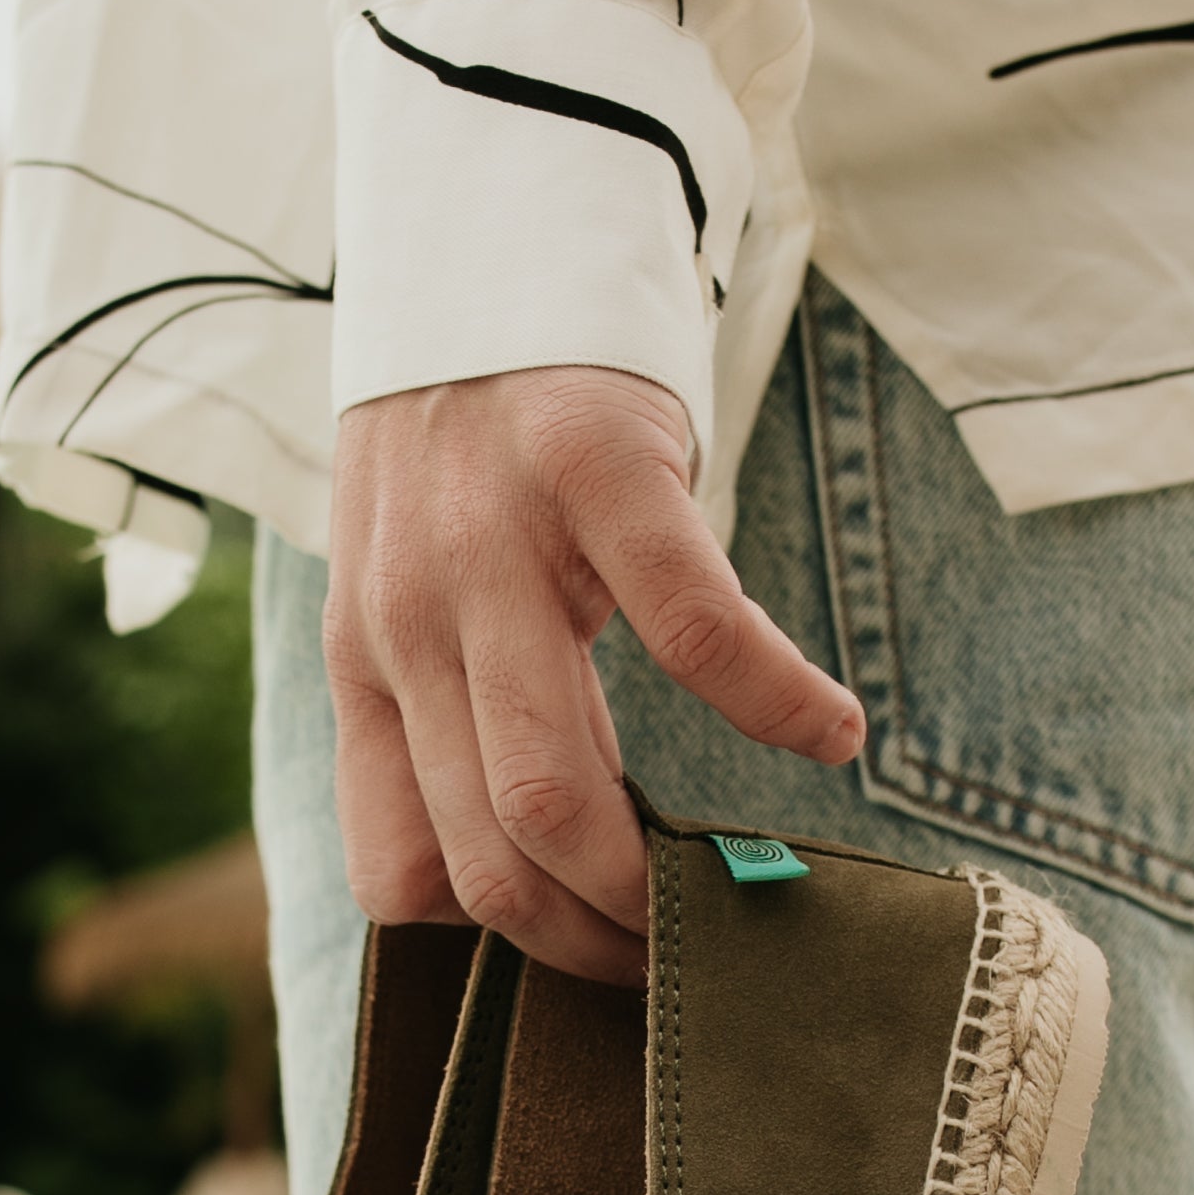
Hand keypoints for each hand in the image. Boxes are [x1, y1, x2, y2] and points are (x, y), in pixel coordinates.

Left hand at [324, 366, 866, 985]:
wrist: (483, 232)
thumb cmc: (470, 448)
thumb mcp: (411, 591)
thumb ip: (442, 712)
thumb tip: (532, 867)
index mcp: (362, 670)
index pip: (401, 872)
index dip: (503, 942)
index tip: (591, 951)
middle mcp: (404, 625)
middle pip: (489, 853)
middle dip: (594, 940)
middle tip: (680, 961)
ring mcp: (490, 551)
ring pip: (551, 786)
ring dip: (657, 876)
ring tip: (746, 889)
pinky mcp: (594, 471)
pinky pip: (691, 634)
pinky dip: (773, 703)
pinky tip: (831, 733)